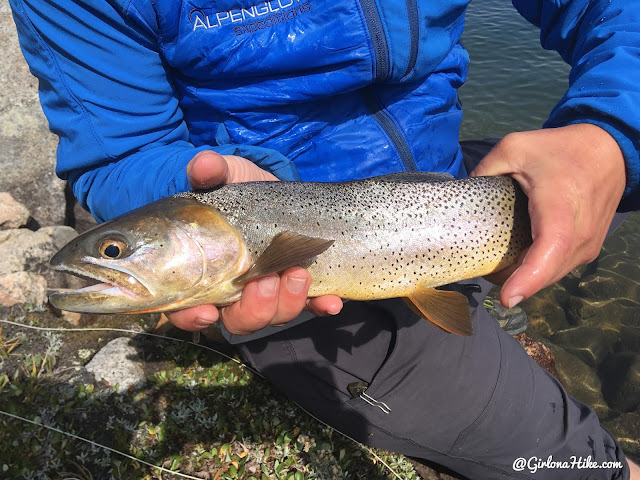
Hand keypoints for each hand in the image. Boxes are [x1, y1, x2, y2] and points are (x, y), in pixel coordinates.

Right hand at [167, 151, 342, 333]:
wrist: (274, 187)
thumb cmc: (238, 187)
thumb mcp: (224, 175)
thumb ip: (211, 173)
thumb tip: (204, 165)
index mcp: (206, 272)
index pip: (189, 308)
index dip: (193, 316)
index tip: (207, 311)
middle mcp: (237, 290)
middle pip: (239, 320)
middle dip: (254, 309)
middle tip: (265, 280)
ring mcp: (271, 291)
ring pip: (276, 315)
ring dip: (288, 302)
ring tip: (298, 272)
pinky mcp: (301, 285)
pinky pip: (311, 306)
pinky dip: (321, 306)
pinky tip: (332, 302)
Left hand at [471, 124, 625, 308]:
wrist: (609, 151)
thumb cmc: (560, 149)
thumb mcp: (514, 148)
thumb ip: (485, 170)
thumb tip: (462, 195)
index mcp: (560, 207)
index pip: (550, 249)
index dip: (529, 278)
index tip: (507, 299)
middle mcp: (580, 234)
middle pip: (543, 272)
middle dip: (510, 278)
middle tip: (482, 264)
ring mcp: (587, 246)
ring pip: (549, 275)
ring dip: (522, 275)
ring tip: (497, 257)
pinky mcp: (588, 251)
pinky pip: (557, 268)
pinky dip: (536, 268)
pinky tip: (518, 254)